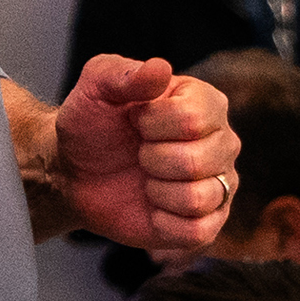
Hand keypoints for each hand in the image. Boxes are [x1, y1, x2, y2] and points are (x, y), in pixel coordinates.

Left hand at [56, 55, 238, 250]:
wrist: (76, 172)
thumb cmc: (92, 126)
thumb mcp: (95, 89)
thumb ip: (122, 73)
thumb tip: (159, 68)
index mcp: (206, 102)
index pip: (193, 119)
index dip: (152, 124)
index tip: (136, 121)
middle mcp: (223, 142)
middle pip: (198, 161)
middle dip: (152, 160)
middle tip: (139, 153)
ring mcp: (220, 184)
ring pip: (199, 198)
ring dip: (157, 192)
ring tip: (146, 180)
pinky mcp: (208, 222)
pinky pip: (198, 232)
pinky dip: (165, 223)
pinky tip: (153, 208)